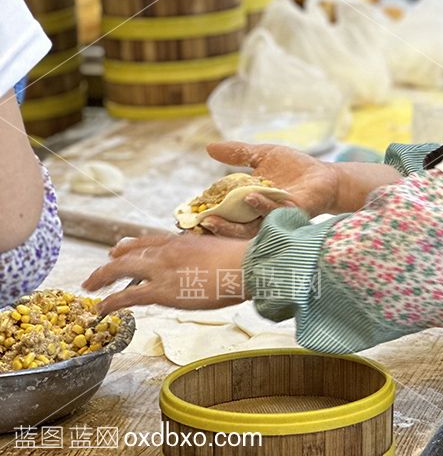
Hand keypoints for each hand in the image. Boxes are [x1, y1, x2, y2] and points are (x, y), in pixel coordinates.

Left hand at [82, 234, 249, 313]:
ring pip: (121, 270)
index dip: (129, 245)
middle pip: (128, 253)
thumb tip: (216, 264)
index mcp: (182, 241)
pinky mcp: (162, 291)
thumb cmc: (244, 260)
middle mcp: (167, 251)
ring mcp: (163, 269)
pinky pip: (128, 296)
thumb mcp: (222, 250)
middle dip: (109, 263)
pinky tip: (101, 309)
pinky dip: (111, 302)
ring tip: (89, 286)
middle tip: (97, 274)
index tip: (118, 248)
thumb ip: (208, 255)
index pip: (148, 240)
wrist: (247, 266)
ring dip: (102, 278)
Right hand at [202, 141, 343, 237]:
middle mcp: (258, 215)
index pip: (220, 212)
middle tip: (191, 227)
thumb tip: (208, 147)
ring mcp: (274, 217)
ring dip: (230, 225)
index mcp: (247, 203)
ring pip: (248, 227)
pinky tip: (251, 198)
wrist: (326, 175)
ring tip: (212, 219)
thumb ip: (237, 154)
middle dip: (209, 229)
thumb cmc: (295, 167)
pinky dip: (262, 206)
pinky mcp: (292, 214)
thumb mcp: (263, 155)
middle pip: (229, 227)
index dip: (200, 216)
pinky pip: (274, 214)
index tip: (180, 217)